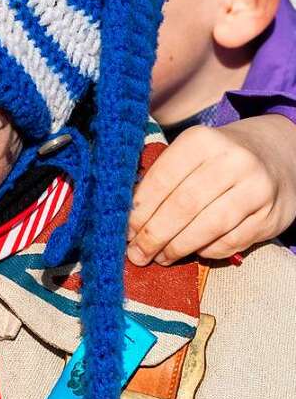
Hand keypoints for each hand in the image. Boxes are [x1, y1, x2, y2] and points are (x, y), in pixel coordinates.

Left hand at [127, 116, 295, 264]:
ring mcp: (256, 188)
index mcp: (201, 141)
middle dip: (154, 236)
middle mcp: (233, 160)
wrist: (274, 155)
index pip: (161, 181)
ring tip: (160, 257)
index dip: (139, 212)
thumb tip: (125, 218)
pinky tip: (193, 252)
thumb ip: (159, 180)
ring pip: (208, 227)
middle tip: (137, 254)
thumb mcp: (188, 155)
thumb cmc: (215, 160)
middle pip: (183, 207)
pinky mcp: (271, 215)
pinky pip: (231, 242)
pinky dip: (206, 252)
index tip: (124, 232)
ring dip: (178, 248)